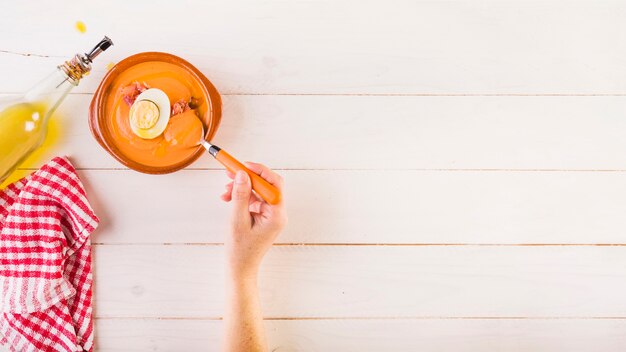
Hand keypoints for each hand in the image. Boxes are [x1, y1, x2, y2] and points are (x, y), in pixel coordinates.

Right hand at [221, 162, 286, 280]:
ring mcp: (271, 215)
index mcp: (276, 214)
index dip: (258, 171)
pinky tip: (228, 200)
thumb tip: (242, 174)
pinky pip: (255, 200)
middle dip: (247, 178)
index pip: (273, 184)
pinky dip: (242, 197)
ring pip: (258, 192)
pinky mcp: (264, 217)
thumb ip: (241, 195)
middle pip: (266, 185)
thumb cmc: (240, 250)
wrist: (240, 268)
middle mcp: (277, 213)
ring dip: (241, 188)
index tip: (242, 166)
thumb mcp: (237, 220)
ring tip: (225, 193)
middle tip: (229, 173)